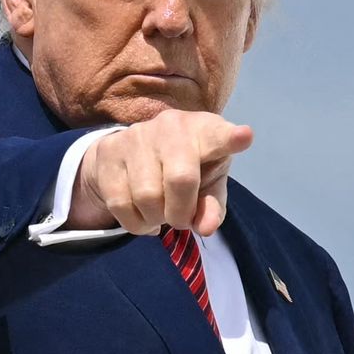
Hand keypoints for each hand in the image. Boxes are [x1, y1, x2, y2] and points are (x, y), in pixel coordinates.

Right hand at [67, 110, 253, 235]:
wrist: (130, 152)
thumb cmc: (184, 168)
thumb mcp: (207, 185)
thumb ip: (212, 206)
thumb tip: (206, 227)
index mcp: (205, 131)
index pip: (218, 136)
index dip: (230, 138)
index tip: (244, 137)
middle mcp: (171, 126)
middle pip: (180, 180)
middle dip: (181, 212)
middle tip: (180, 218)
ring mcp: (136, 135)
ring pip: (147, 196)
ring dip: (156, 219)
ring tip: (159, 213)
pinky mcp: (109, 151)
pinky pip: (120, 204)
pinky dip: (135, 223)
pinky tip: (142, 216)